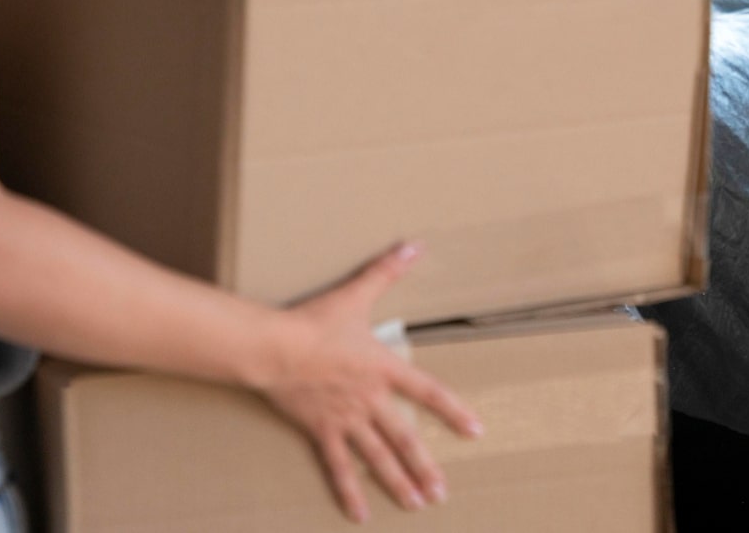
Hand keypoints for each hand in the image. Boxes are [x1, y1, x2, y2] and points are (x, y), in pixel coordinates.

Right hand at [259, 243, 481, 521]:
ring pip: (378, 458)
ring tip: (417, 505)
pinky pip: (338, 468)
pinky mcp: (321, 431)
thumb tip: (414, 244)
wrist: (275, 346)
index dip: (453, 412)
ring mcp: (346, 419)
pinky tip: (360, 515)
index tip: (474, 431)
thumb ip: (387, 270)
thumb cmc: (316, 320)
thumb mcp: (356, 294)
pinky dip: (349, 492)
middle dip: (426, 466)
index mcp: (384, 368)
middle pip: (405, 438)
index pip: (428, 393)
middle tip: (443, 492)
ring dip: (399, 483)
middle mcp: (370, 399)